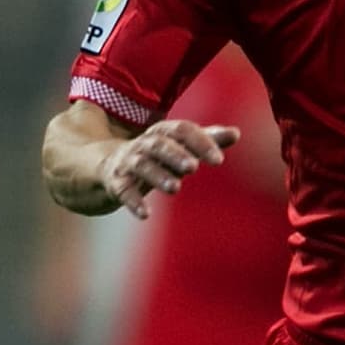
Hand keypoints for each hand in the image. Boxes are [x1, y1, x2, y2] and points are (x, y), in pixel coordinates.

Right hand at [100, 119, 240, 218]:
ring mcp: (129, 162)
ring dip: (158, 175)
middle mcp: (145, 144)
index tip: (219, 160)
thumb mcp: (179, 147)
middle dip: (176, 155)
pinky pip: (123, 191)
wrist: (107, 165)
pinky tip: (146, 214)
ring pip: (142, 165)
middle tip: (193, 167)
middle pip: (159, 145)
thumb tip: (236, 133)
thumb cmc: (155, 156)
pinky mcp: (117, 183)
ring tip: (175, 188)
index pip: (182, 130)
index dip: (200, 142)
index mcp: (163, 133)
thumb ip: (207, 140)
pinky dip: (134, 202)